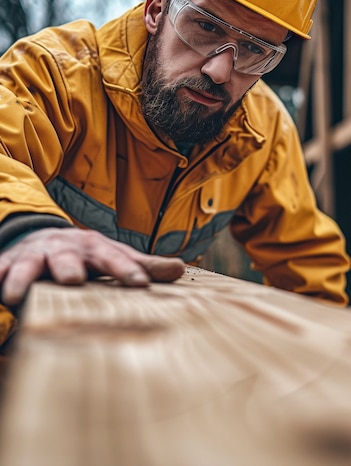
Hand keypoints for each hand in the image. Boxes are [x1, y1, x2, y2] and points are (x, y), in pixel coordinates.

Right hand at [0, 227, 185, 304]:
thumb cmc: (88, 254)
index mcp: (94, 249)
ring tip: (14, 295)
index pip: (114, 259)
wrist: (47, 238)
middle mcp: (65, 250)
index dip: (127, 271)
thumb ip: (144, 265)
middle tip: (72, 280)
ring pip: (27, 265)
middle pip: (67, 259)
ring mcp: (35, 256)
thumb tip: (181, 268)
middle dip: (68, 268)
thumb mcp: (115, 256)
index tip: (141, 284)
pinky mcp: (10, 263)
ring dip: (21, 278)